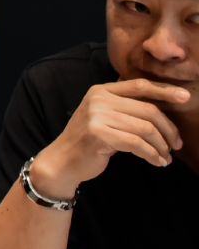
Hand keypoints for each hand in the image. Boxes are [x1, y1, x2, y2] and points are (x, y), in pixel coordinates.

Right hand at [29, 77, 191, 195]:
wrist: (63, 160)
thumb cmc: (89, 140)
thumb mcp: (104, 116)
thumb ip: (125, 107)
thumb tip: (163, 107)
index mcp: (101, 91)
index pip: (139, 85)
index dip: (165, 91)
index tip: (186, 97)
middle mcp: (99, 99)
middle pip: (148, 110)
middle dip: (168, 129)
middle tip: (176, 145)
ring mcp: (97, 115)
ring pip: (145, 128)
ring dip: (161, 146)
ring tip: (166, 156)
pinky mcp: (99, 134)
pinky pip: (137, 144)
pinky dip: (152, 155)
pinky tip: (157, 162)